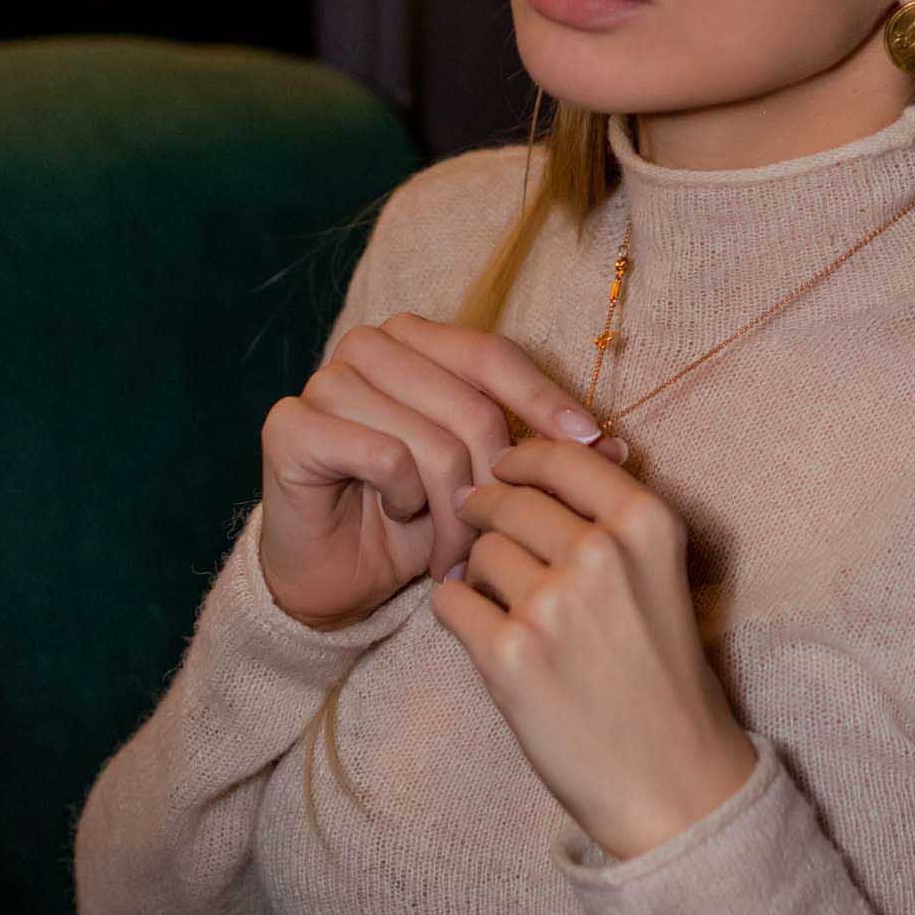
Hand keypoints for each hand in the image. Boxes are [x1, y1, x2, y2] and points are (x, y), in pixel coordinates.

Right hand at [258, 315, 627, 631]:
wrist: (336, 575)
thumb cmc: (416, 520)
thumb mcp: (488, 482)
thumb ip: (545, 455)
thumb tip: (623, 448)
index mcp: (417, 338)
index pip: (493, 355)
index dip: (545, 399)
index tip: (593, 444)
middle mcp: (369, 345)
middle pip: (467, 404)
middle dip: (494, 483)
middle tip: (499, 538)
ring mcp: (325, 379)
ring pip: (429, 439)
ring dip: (451, 509)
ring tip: (454, 550)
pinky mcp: (291, 424)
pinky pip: (382, 456)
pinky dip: (402, 498)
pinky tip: (397, 516)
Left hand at [437, 434, 758, 861]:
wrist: (670, 776)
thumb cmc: (662, 672)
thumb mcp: (660, 573)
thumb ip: (613, 513)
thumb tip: (559, 449)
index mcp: (646, 523)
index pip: (560, 456)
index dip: (521, 457)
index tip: (504, 468)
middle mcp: (601, 552)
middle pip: (510, 499)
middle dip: (485, 508)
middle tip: (474, 520)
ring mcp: (553, 604)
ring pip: (479, 551)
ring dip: (475, 568)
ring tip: (495, 596)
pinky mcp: (511, 655)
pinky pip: (451, 601)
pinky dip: (455, 609)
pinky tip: (477, 626)